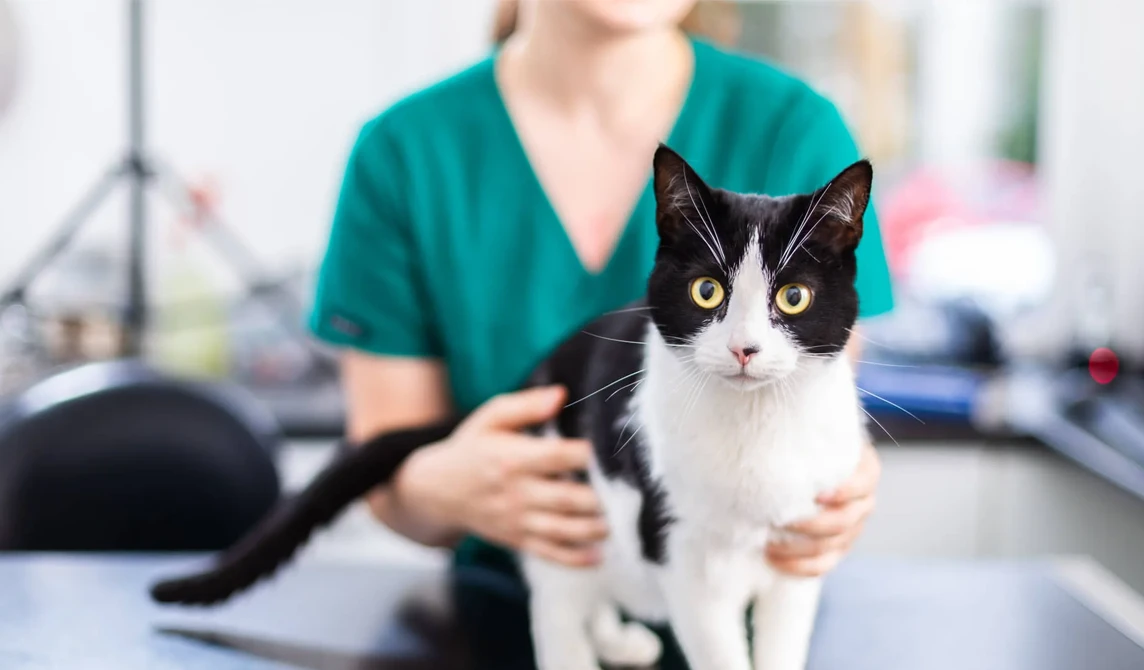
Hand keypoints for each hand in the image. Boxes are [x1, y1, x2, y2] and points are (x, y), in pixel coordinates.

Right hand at [392, 386, 607, 567]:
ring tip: (616, 521)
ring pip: (563, 530)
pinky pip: (549, 553)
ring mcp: (517, 520)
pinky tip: (599, 556)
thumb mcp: (490, 418)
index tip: (613, 450)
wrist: (438, 490)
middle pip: (566, 498)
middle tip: (626, 492)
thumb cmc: (473, 446)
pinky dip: (576, 559)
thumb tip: (560, 394)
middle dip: (599, 498)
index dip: (586, 454)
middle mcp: (517, 492)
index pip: (556, 456)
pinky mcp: (518, 540)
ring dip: (594, 529)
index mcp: (512, 458)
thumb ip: (525, 405)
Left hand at [765, 440, 879, 576]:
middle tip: (777, 520)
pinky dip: (798, 566)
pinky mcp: (838, 548)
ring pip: (831, 546)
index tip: (817, 494)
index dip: (844, 491)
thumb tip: (778, 437)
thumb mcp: (811, 437)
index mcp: (865, 471)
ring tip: (767, 541)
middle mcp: (864, 502)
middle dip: (810, 524)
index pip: (863, 483)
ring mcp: (853, 528)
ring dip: (797, 548)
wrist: (802, 464)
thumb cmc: (805, 444)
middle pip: (844, 521)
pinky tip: (772, 559)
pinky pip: (823, 564)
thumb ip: (805, 437)